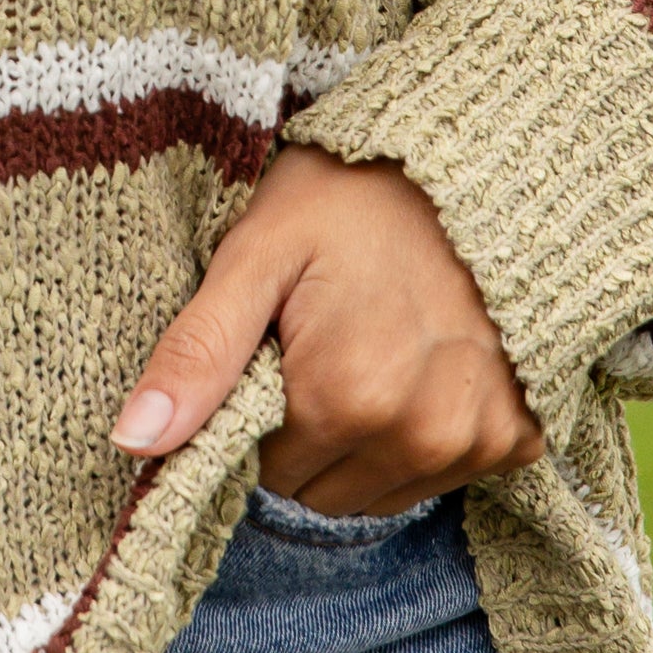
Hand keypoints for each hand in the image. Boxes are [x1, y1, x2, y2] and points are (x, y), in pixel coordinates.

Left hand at [110, 146, 542, 512]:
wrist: (469, 160)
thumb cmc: (349, 197)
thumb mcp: (256, 254)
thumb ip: (196, 353)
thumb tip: (133, 441)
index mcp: (345, 398)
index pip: (266, 473)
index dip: (260, 414)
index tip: (278, 350)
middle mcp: (421, 435)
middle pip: (323, 492)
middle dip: (309, 433)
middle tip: (324, 344)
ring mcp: (477, 441)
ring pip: (381, 492)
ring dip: (366, 441)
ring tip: (372, 348)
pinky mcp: (518, 437)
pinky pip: (446, 476)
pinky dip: (425, 436)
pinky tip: (422, 366)